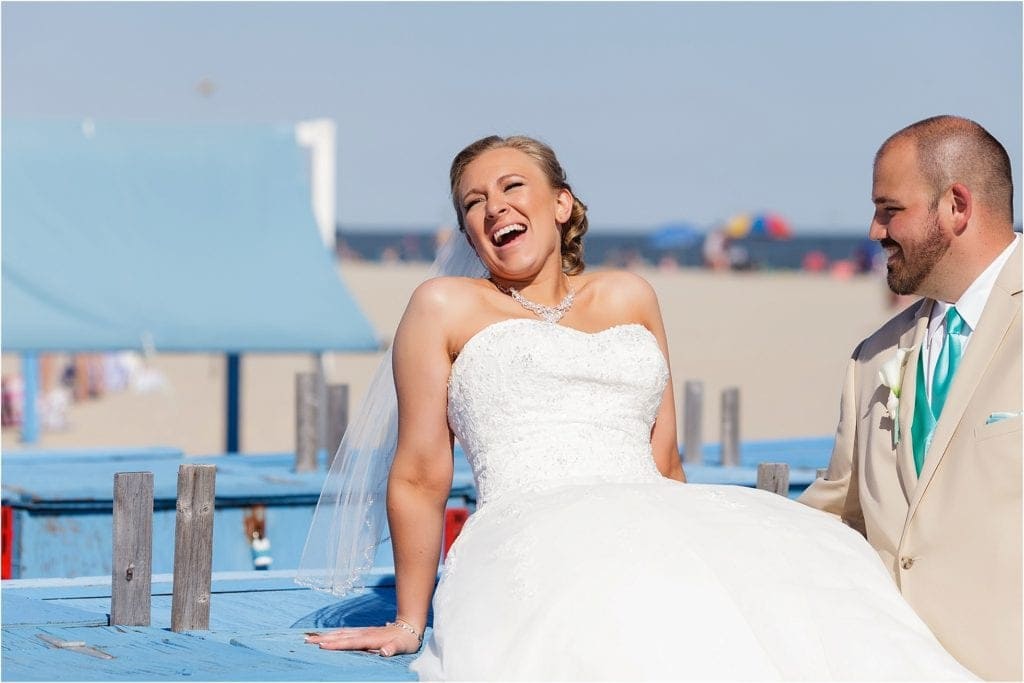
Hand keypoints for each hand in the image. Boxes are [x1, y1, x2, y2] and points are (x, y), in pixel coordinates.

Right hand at [305, 622, 421, 656]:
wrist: (409, 625)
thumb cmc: (406, 640)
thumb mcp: (403, 646)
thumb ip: (393, 648)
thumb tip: (385, 651)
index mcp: (371, 639)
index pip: (351, 642)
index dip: (337, 645)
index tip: (322, 646)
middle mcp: (364, 634)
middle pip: (341, 637)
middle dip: (324, 639)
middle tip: (306, 641)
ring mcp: (363, 632)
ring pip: (341, 634)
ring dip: (325, 636)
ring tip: (310, 638)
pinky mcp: (363, 632)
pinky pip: (345, 633)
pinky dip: (334, 634)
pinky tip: (326, 636)